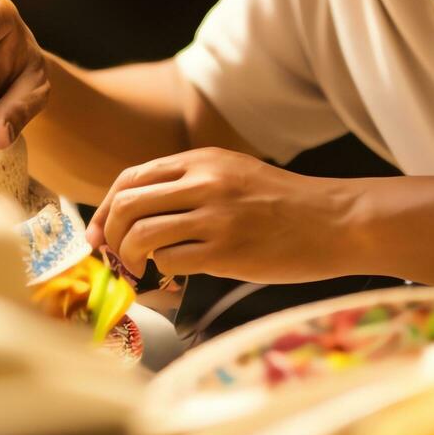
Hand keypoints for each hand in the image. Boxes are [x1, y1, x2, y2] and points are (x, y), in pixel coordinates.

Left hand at [86, 148, 359, 283]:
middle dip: (108, 234)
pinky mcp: (226, 250)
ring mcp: (214, 216)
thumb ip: (191, 183)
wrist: (334, 220)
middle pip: (127, 204)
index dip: (106, 208)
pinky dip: (162, 271)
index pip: (132, 178)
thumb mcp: (235, 174)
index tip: (99, 232)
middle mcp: (204, 182)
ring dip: (129, 257)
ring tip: (139, 269)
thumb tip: (141, 212)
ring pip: (140, 234)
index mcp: (203, 160)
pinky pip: (170, 261)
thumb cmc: (286, 204)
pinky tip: (174, 274)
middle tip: (113, 256)